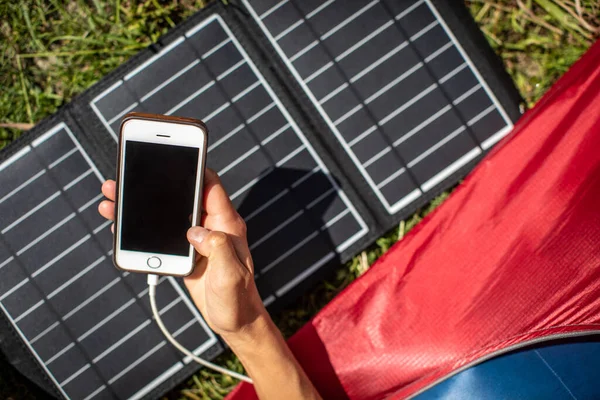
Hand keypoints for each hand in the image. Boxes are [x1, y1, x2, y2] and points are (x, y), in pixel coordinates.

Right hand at [98, 169, 266, 336]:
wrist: (236, 321)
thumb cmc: (239, 299)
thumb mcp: (231, 274)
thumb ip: (218, 249)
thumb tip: (197, 231)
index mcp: (227, 225)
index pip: (211, 187)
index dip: (195, 168)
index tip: (174, 154)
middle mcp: (213, 226)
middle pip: (183, 195)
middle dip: (157, 184)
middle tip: (127, 176)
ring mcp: (198, 239)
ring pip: (168, 213)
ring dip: (142, 205)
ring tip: (113, 198)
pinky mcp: (186, 252)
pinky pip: (163, 233)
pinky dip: (142, 226)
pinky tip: (122, 223)